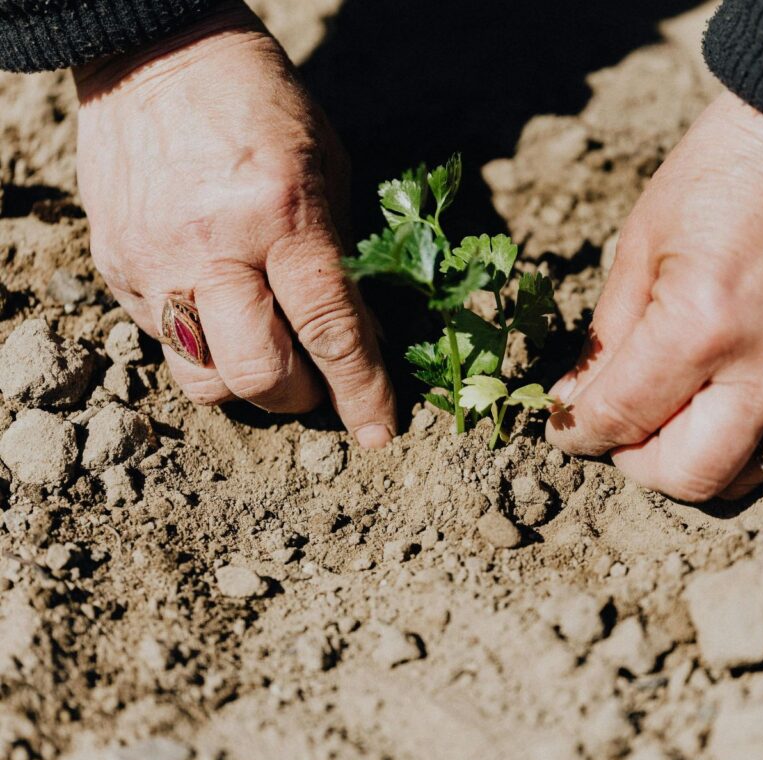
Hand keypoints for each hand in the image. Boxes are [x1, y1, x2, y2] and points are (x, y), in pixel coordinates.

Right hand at [73, 2, 395, 446]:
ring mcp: (154, 262)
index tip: (379, 432)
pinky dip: (206, 347)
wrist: (155, 55)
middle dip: (300, 398)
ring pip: (203, 379)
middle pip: (259, 375)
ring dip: (247, 386)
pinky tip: (223, 313)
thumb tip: (357, 341)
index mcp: (280, 214)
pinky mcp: (115, 268)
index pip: (329, 329)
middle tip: (317, 383)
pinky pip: (164, 344)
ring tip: (269, 353)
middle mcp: (211, 247)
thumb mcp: (327, 171)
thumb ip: (341, 261)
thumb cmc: (262, 106)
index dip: (361, 391)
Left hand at [546, 92, 762, 499]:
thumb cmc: (717, 178)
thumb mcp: (639, 248)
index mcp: (700, 326)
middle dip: (636, 465)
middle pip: (688, 476)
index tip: (564, 429)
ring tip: (664, 421)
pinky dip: (735, 438)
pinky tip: (712, 399)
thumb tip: (575, 405)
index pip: (623, 418)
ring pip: (742, 475)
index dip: (579, 433)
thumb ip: (605, 340)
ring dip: (689, 463)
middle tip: (616, 433)